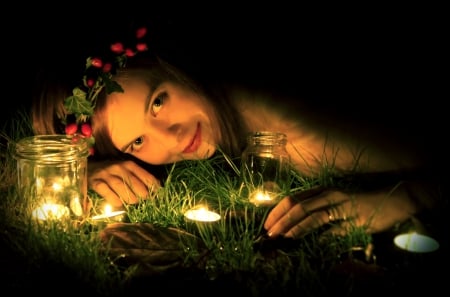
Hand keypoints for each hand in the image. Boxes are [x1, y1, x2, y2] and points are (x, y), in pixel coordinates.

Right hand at [88, 160, 160, 206]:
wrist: (89, 168)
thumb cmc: (112, 172)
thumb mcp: (126, 172)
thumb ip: (139, 179)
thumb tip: (156, 190)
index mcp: (129, 165)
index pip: (143, 174)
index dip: (152, 185)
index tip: (157, 194)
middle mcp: (118, 167)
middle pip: (132, 180)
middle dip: (141, 191)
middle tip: (145, 200)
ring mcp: (106, 174)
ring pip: (119, 185)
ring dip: (128, 195)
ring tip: (133, 202)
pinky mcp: (95, 182)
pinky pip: (104, 190)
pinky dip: (112, 198)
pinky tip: (118, 204)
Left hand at [264, 184, 417, 238]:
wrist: (390, 200)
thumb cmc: (358, 202)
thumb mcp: (333, 201)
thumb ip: (315, 208)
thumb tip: (292, 224)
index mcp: (321, 191)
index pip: (292, 199)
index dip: (277, 211)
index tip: (266, 224)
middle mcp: (329, 195)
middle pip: (298, 206)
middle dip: (280, 221)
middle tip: (269, 234)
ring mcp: (341, 207)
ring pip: (312, 215)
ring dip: (294, 228)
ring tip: (282, 238)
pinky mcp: (354, 220)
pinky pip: (334, 230)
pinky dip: (320, 238)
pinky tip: (309, 245)